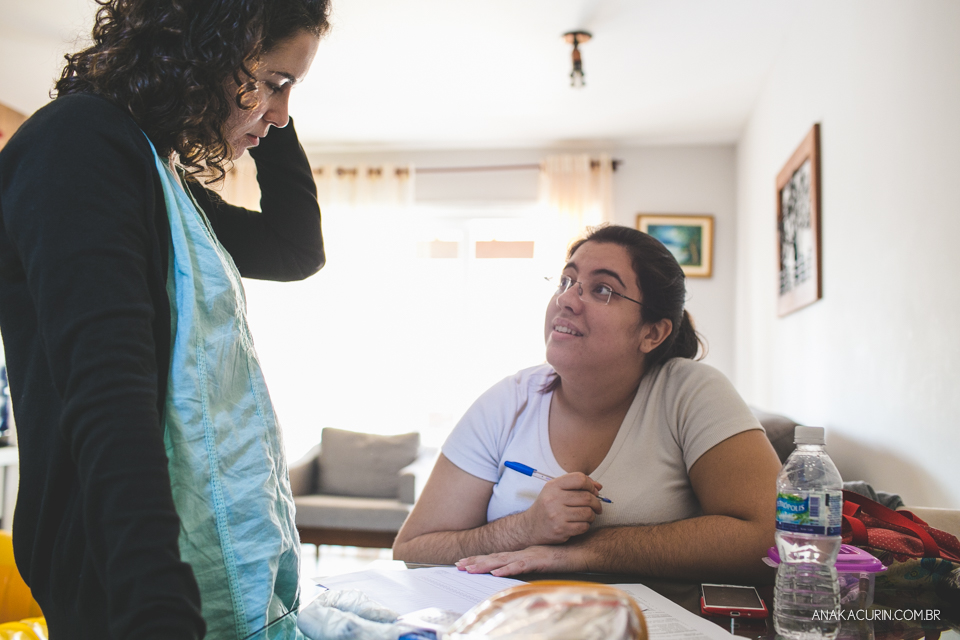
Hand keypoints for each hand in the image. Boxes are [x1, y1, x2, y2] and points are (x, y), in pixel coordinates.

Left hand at [456, 545, 584, 576]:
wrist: (581, 549)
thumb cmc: (564, 555)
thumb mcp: (543, 561)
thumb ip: (530, 564)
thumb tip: (516, 571)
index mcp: (522, 553)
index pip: (497, 557)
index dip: (480, 559)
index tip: (465, 562)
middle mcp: (522, 553)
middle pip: (494, 558)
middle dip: (475, 561)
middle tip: (458, 565)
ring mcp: (529, 556)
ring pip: (502, 561)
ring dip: (485, 565)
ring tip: (470, 569)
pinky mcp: (538, 561)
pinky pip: (520, 565)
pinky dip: (507, 568)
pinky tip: (497, 572)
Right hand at [518, 472, 602, 545]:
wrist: (530, 527)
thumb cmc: (547, 507)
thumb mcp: (556, 490)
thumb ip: (576, 485)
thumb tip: (598, 486)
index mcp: (553, 486)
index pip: (579, 479)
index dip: (591, 485)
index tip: (594, 492)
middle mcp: (553, 499)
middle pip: (587, 497)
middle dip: (596, 502)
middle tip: (596, 507)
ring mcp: (557, 515)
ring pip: (588, 513)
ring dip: (592, 515)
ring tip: (588, 516)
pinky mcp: (561, 530)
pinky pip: (584, 526)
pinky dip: (586, 525)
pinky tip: (581, 523)